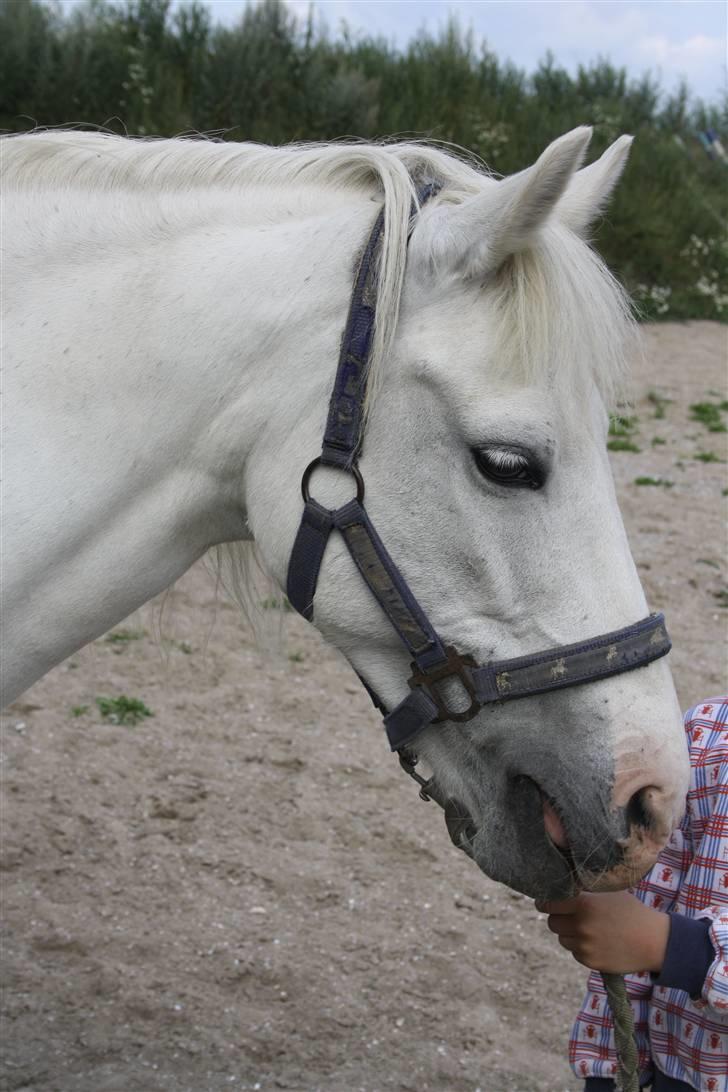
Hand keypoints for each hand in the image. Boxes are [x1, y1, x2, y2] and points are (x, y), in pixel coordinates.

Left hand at [535, 890, 670, 973]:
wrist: (654, 940)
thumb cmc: (631, 910)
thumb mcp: (608, 892)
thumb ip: (583, 890)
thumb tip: (558, 884)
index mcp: (584, 903)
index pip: (548, 903)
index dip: (546, 902)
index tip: (547, 901)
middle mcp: (581, 925)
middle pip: (552, 923)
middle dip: (559, 918)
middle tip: (572, 915)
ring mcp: (585, 946)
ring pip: (563, 938)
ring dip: (570, 933)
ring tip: (590, 928)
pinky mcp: (590, 962)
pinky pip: (575, 952)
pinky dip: (581, 947)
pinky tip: (598, 941)